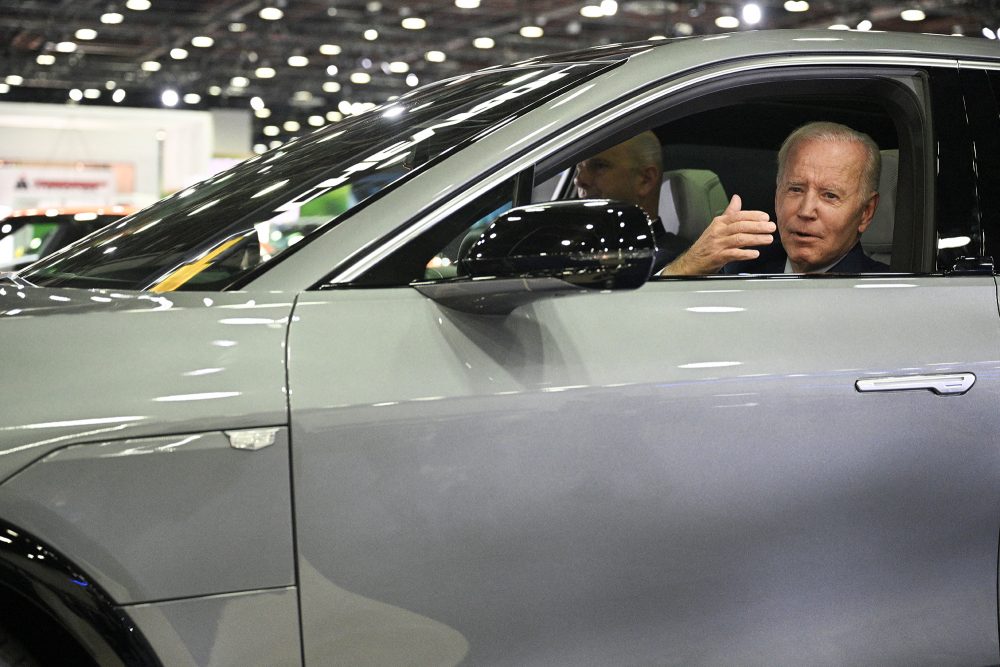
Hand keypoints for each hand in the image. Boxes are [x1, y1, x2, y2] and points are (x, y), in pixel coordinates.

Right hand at [660, 195, 774, 274]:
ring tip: (768, 239)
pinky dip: (745, 253)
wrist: (691, 262)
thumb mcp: (716, 226)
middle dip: (758, 226)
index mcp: (719, 223)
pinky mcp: (717, 257)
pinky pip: (733, 254)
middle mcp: (718, 232)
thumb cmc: (706, 245)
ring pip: (739, 239)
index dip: (753, 216)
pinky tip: (755, 253)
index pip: (738, 216)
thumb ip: (729, 213)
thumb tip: (736, 198)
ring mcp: (717, 245)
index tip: (765, 217)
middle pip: (740, 226)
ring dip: (755, 239)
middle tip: (771, 227)